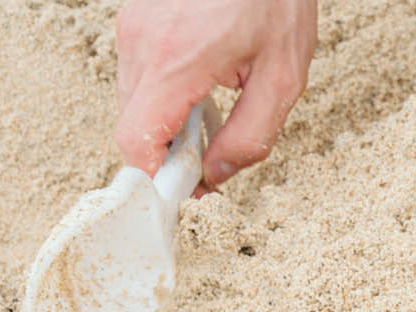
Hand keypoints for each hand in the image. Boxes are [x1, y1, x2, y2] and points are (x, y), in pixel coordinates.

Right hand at [115, 0, 316, 189]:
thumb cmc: (275, 4)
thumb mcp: (283, 78)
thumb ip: (250, 136)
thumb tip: (215, 177)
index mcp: (176, 61)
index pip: (136, 141)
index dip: (156, 176)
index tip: (187, 190)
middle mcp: (141, 44)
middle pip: (133, 127)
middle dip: (168, 152)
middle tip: (213, 150)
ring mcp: (132, 29)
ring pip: (134, 104)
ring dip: (168, 122)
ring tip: (214, 105)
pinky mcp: (133, 22)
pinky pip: (139, 78)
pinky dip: (165, 95)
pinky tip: (202, 81)